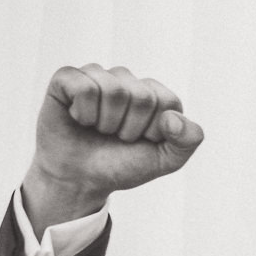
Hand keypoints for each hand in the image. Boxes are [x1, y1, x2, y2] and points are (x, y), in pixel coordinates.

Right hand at [22, 64, 202, 228]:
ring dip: (106, 122)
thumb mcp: (166, 160)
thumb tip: (172, 116)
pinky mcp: (67, 78)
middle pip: (141, 96)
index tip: (140, 140)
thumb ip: (188, 140)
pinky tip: (78, 118)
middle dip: (129, 128)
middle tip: (115, 136)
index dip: (153, 130)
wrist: (80, 180)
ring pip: (113, 90)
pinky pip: (83, 87)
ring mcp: (97, 75)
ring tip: (98, 128)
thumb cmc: (122, 166)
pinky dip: (83, 112)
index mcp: (154, 94)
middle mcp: (127, 80)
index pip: (167, 101)